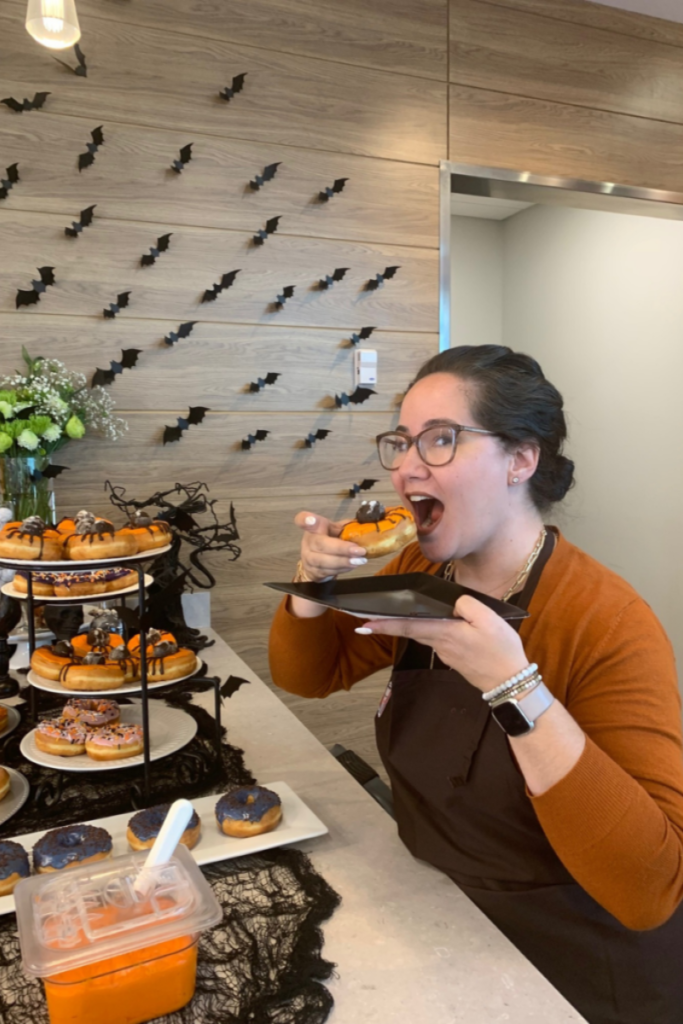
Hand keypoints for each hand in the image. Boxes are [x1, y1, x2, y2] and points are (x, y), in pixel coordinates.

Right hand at [295, 510, 366, 583]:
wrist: (316, 563)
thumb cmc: (329, 542)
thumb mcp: (335, 530)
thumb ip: (346, 527)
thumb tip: (368, 525)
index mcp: (314, 528)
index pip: (303, 520)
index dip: (306, 520)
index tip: (311, 519)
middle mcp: (308, 542)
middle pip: (321, 544)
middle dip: (342, 548)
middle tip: (359, 550)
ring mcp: (309, 559)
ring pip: (324, 561)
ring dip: (344, 561)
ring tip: (360, 560)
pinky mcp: (314, 572)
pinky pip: (328, 571)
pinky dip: (343, 569)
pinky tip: (353, 565)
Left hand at [358, 595, 528, 692]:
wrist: (509, 682)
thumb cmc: (500, 650)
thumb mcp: (488, 619)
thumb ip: (467, 604)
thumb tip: (453, 602)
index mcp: (444, 632)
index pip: (408, 626)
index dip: (385, 624)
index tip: (363, 623)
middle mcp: (440, 644)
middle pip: (410, 630)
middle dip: (388, 624)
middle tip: (367, 619)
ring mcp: (445, 654)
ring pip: (423, 635)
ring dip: (407, 627)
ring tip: (392, 617)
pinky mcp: (453, 658)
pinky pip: (436, 640)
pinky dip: (428, 632)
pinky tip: (431, 625)